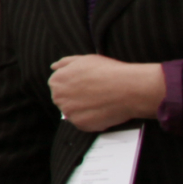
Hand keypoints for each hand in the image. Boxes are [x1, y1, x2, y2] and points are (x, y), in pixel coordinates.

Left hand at [49, 54, 166, 130]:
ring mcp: (68, 112)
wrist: (128, 87)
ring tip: (102, 101)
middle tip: (96, 95)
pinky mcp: (80, 124)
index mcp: (57, 81)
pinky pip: (85, 123)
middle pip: (65, 100)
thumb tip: (54, 67)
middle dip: (78, 98)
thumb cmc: (108, 71)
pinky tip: (105, 111)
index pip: (59, 86)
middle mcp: (58, 97)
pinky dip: (94, 120)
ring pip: (75, 113)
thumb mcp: (84, 59)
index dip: (75, 86)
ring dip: (86, 110)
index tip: (87, 86)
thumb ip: (65, 63)